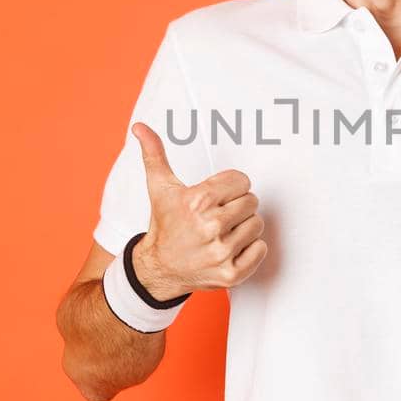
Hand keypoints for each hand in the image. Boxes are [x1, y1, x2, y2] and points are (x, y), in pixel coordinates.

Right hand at [131, 121, 267, 298]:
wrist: (159, 269)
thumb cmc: (165, 225)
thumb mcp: (159, 187)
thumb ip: (154, 153)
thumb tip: (140, 127)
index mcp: (197, 202)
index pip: (242, 180)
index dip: (230, 187)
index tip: (216, 197)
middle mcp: (210, 227)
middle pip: (252, 202)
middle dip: (237, 206)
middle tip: (219, 215)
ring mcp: (221, 253)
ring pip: (257, 224)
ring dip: (243, 227)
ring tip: (223, 232)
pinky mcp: (231, 274)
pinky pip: (260, 249)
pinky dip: (250, 248)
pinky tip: (230, 247)